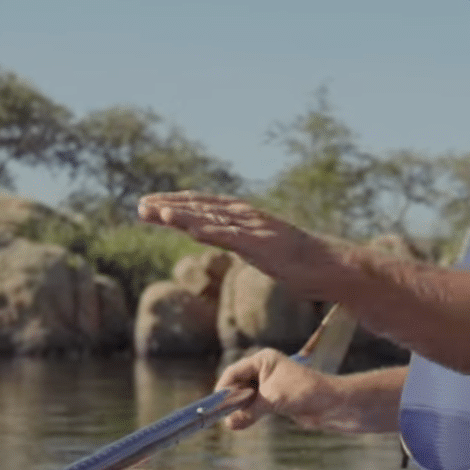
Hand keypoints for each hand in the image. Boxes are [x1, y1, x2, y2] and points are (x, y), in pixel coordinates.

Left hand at [137, 192, 340, 299]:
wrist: (329, 266)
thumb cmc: (298, 261)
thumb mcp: (257, 249)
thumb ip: (236, 241)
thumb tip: (215, 237)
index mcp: (244, 217)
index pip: (203, 206)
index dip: (175, 204)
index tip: (150, 205)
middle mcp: (246, 217)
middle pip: (201, 208)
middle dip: (169, 207)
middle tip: (140, 206)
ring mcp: (254, 229)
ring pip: (212, 219)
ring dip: (182, 215)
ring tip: (156, 212)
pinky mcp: (263, 244)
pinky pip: (231, 237)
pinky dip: (210, 231)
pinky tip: (190, 229)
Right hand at [213, 348, 342, 430]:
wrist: (331, 404)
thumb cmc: (304, 392)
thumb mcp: (272, 400)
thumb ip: (249, 411)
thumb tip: (229, 424)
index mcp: (262, 360)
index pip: (234, 372)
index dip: (223, 388)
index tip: (215, 404)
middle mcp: (264, 370)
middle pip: (237, 385)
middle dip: (231, 400)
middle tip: (222, 415)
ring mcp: (268, 385)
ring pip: (245, 398)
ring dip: (239, 410)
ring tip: (232, 422)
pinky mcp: (273, 400)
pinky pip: (254, 407)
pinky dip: (248, 415)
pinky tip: (241, 424)